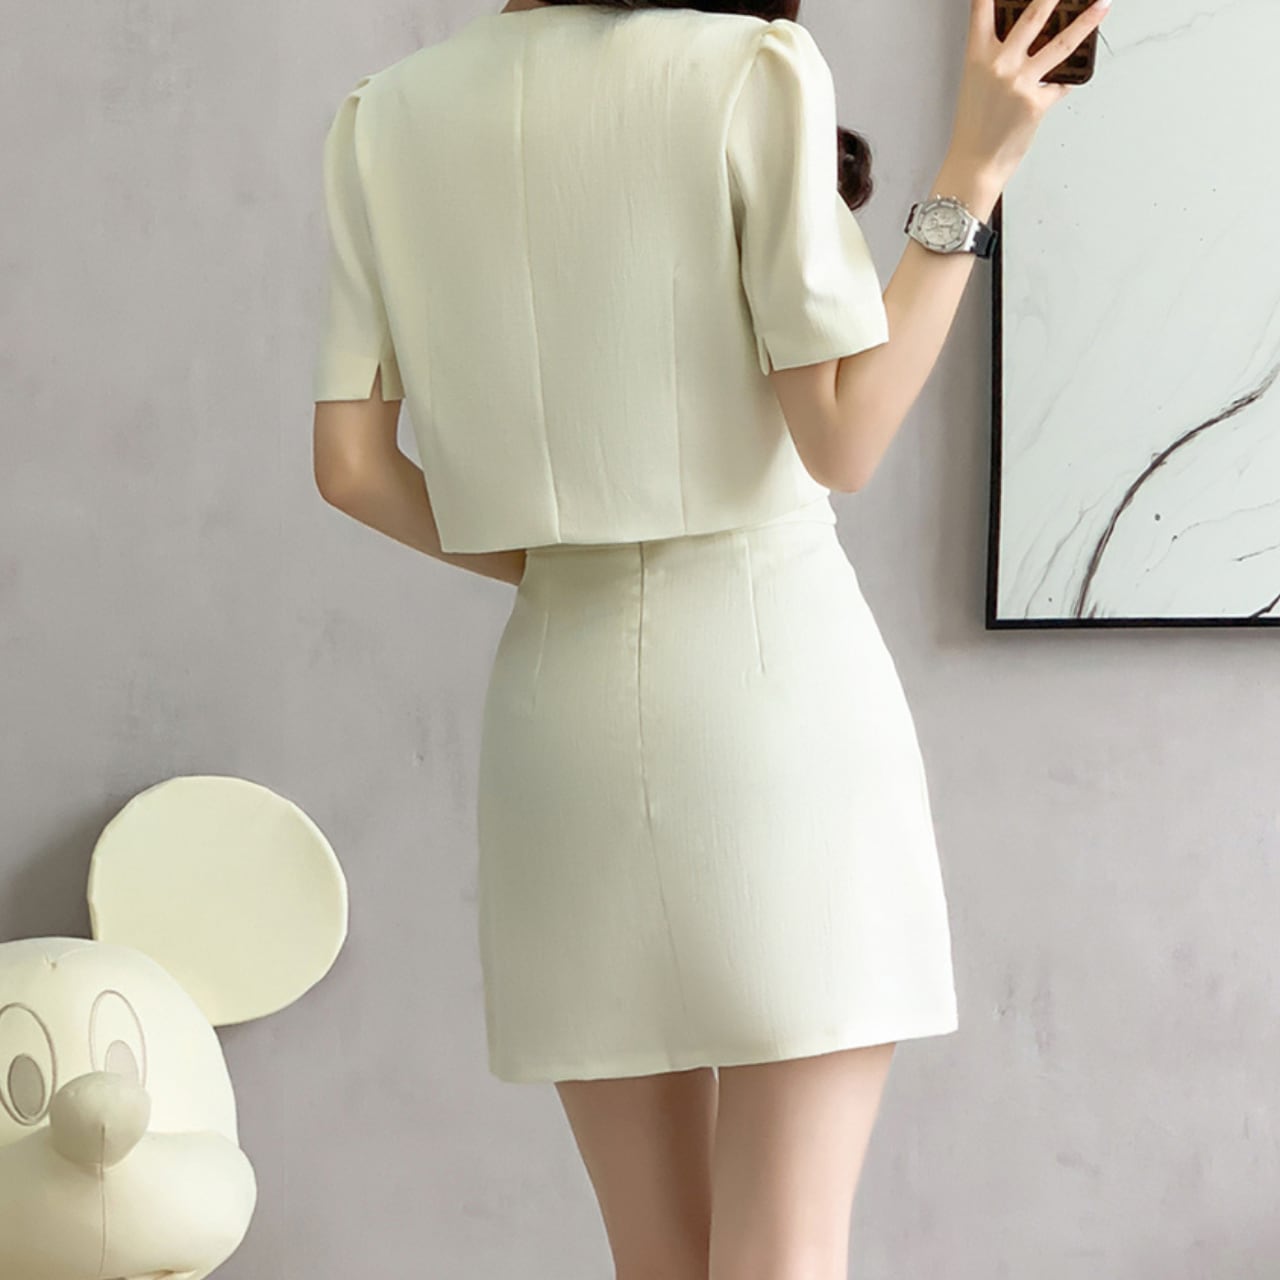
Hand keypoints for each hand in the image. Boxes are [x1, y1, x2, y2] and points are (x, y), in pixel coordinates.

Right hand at [947, 0, 1111, 183]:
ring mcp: (1020, 82)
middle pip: (1033, 15)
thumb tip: (1028, 43)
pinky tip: (1068, 79)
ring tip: (1102, 4)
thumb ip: (998, 58)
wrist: (975, 164)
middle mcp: (999, 65)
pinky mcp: (1038, 102)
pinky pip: (1061, 84)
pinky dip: (1065, 83)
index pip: (982, 10)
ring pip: (1061, 43)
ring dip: (1086, 21)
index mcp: (978, 58)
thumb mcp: (976, 85)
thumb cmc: (974, 129)